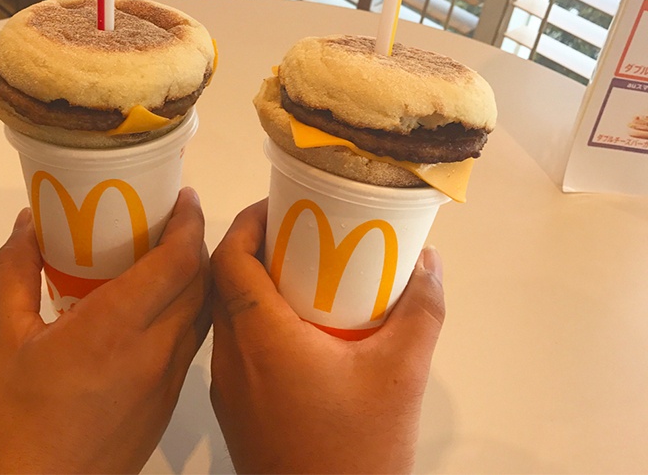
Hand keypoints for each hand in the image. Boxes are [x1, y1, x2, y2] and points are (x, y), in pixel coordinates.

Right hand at [0, 187, 210, 473]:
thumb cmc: (7, 421)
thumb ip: (13, 273)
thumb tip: (27, 224)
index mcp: (117, 328)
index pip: (179, 261)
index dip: (189, 221)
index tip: (183, 195)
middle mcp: (156, 352)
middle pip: (200, 282)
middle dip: (196, 241)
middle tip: (172, 217)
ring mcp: (166, 383)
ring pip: (200, 314)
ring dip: (195, 277)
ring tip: (165, 253)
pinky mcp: (164, 406)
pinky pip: (188, 344)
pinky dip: (185, 311)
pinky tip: (152, 307)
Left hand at [210, 199, 444, 474]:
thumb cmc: (359, 447)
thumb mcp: (402, 374)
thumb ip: (420, 311)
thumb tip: (429, 262)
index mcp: (258, 336)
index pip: (228, 259)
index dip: (245, 222)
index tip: (279, 205)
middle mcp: (231, 358)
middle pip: (224, 282)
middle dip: (254, 247)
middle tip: (297, 232)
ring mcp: (227, 389)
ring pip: (227, 316)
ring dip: (254, 285)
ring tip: (302, 272)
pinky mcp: (234, 412)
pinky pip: (236, 347)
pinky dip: (256, 321)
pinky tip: (300, 329)